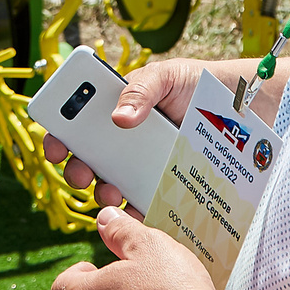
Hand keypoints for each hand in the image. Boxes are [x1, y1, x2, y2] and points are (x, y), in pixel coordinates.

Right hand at [39, 57, 202, 211]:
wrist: (233, 107)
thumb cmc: (193, 83)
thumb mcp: (165, 76)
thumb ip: (140, 90)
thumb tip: (119, 118)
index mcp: (113, 107)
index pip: (76, 123)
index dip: (59, 136)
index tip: (55, 147)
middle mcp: (121, 138)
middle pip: (87, 158)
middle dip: (76, 169)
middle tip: (82, 173)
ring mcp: (139, 162)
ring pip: (109, 182)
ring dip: (102, 192)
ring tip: (112, 194)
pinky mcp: (159, 181)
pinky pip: (141, 200)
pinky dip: (135, 210)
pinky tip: (137, 213)